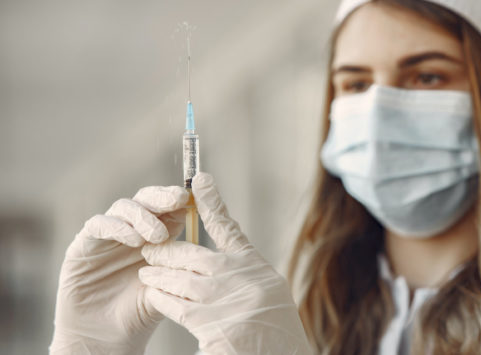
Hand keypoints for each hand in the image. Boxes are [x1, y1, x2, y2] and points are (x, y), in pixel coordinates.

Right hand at [50, 186, 189, 354]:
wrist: (107, 337)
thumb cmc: (140, 311)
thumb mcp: (168, 286)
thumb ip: (180, 264)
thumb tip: (205, 244)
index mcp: (156, 236)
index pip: (168, 206)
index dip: (179, 198)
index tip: (193, 197)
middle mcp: (132, 230)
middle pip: (146, 199)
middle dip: (163, 197)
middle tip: (177, 199)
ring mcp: (107, 235)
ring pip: (124, 207)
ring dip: (143, 216)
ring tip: (158, 236)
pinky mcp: (84, 245)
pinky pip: (99, 224)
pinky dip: (117, 227)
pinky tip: (133, 240)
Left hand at [138, 172, 311, 354]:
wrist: (278, 353)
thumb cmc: (275, 324)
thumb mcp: (266, 287)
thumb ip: (241, 268)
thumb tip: (212, 257)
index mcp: (251, 264)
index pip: (226, 225)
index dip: (210, 201)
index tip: (199, 179)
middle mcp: (235, 276)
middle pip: (189, 254)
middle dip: (165, 251)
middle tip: (150, 248)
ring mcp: (220, 298)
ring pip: (175, 279)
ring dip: (157, 275)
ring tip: (146, 273)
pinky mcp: (207, 323)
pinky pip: (173, 305)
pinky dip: (160, 297)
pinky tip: (154, 295)